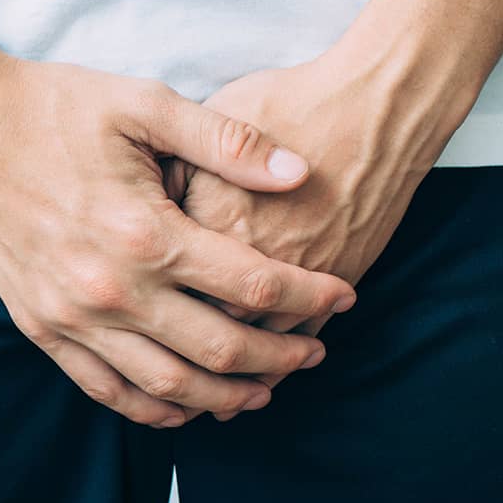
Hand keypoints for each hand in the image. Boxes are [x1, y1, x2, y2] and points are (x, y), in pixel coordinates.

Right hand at [0, 51, 356, 427]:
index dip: (310, 296)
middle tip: (314, 353)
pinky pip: (107, 390)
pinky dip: (155, 409)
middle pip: (219, 350)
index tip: (344, 298)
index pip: (253, 285)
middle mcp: (111, 288)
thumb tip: (300, 172)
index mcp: (146, 231)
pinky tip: (188, 406)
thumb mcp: (144, 104)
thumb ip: (225, 142)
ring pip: (167, 386)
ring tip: (264, 390)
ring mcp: (73, 317)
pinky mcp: (42, 328)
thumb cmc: (54, 107)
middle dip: (280, 358)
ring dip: (225, 396)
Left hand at [165, 30, 481, 417]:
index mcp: (203, 217)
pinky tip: (261, 373)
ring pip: (251, 340)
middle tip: (158, 385)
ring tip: (208, 400)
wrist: (380, 103)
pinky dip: (276, 360)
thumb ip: (172, 168)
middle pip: (198, 322)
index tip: (123, 324)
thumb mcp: (208, 120)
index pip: (158, 278)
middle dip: (177, 358)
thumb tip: (141, 201)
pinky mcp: (335, 277)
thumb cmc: (291, 101)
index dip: (139, 309)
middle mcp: (245, 253)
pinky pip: (297, 332)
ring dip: (229, 375)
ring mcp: (295, 271)